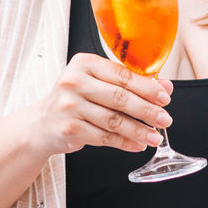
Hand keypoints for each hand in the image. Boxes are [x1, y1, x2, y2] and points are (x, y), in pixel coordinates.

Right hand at [32, 53, 173, 154]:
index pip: (122, 75)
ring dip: (139, 130)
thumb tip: (165, 87)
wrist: (41, 124)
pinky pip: (104, 137)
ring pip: (113, 120)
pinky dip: (125, 142)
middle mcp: (73, 82)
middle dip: (147, 110)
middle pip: (120, 97)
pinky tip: (138, 144)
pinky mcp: (69, 129)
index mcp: (84, 63)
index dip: (148, 87)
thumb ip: (129, 82)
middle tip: (165, 118)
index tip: (165, 97)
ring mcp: (69, 106)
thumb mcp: (98, 82)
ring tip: (155, 136)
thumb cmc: (75, 99)